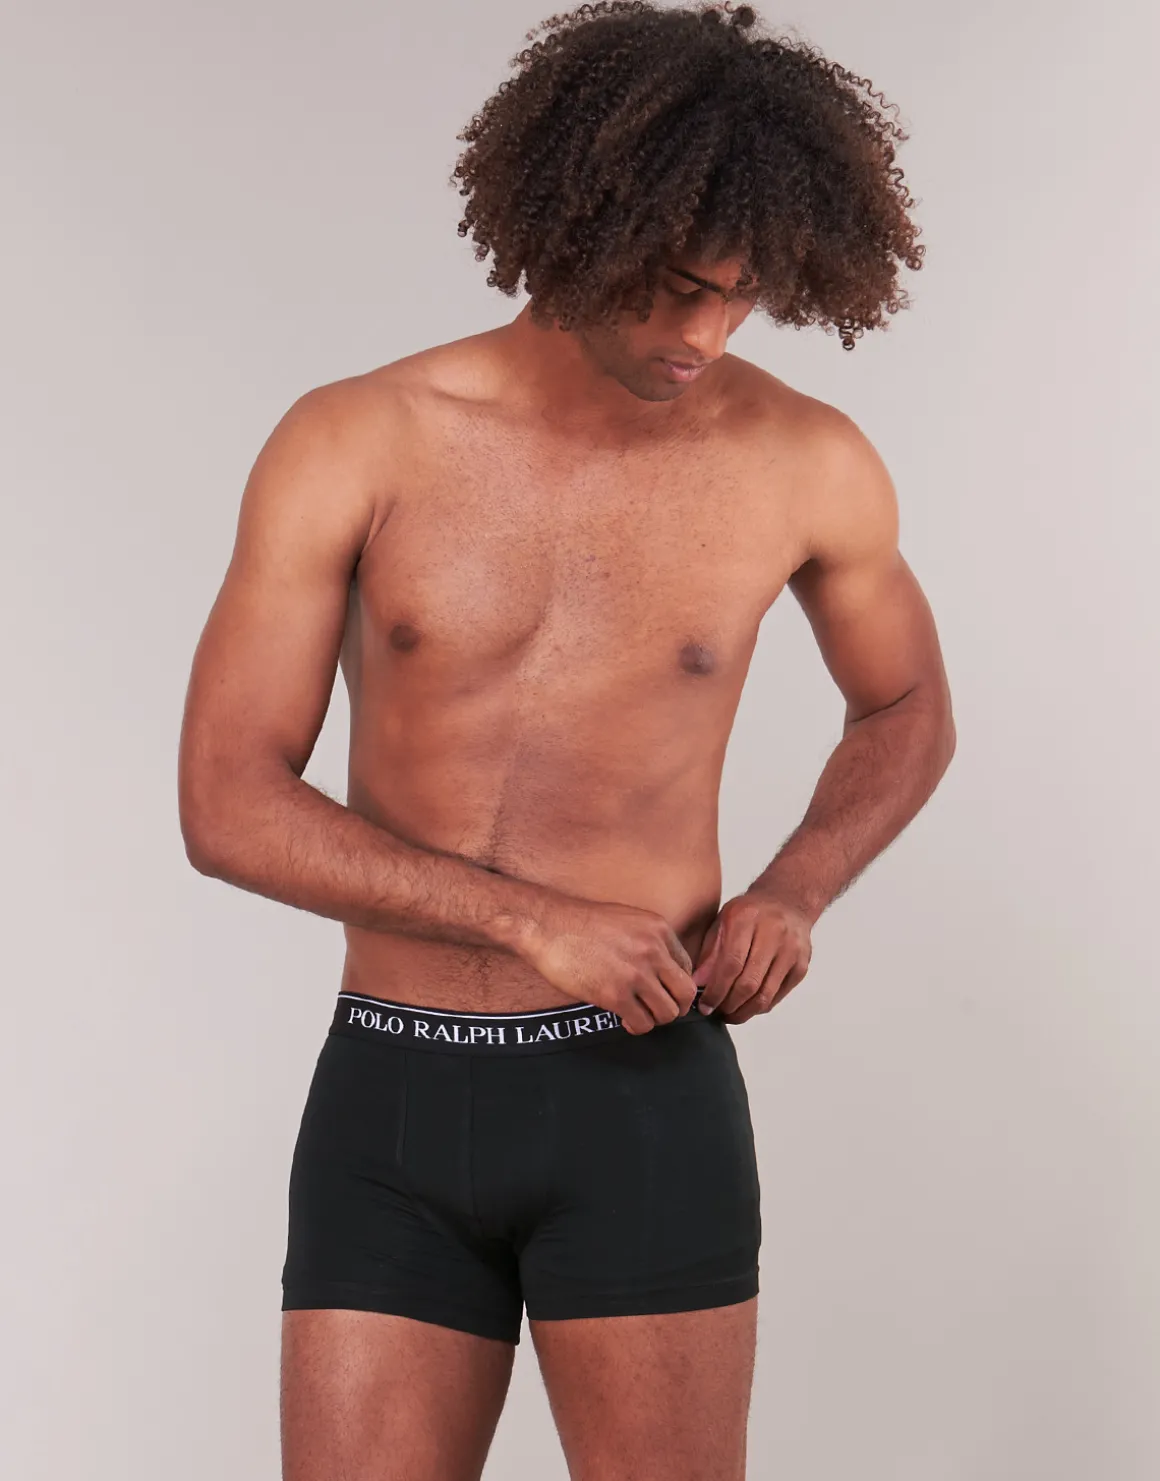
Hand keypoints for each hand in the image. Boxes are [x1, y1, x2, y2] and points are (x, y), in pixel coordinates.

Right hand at [522, 896, 697, 1034]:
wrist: (548, 925)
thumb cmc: (581, 922)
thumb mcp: (627, 919)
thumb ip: (648, 940)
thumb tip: (660, 967)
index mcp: (658, 930)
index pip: (686, 967)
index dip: (675, 984)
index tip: (663, 991)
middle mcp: (653, 951)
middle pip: (685, 993)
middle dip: (675, 1006)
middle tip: (658, 1009)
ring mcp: (636, 974)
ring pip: (668, 1013)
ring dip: (655, 1018)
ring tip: (639, 1013)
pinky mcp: (615, 995)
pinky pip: (642, 1023)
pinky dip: (636, 1026)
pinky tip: (624, 1019)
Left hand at [691, 890, 812, 1022]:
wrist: (788, 901)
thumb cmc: (751, 912)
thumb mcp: (723, 921)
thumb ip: (710, 952)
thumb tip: (697, 984)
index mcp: (747, 918)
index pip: (731, 963)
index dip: (716, 990)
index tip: (704, 1005)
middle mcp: (773, 933)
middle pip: (749, 982)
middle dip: (728, 1004)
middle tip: (715, 1012)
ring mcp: (791, 951)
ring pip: (765, 994)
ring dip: (744, 1011)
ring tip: (729, 1014)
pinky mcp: (801, 966)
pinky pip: (777, 996)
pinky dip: (759, 1007)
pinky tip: (746, 1006)